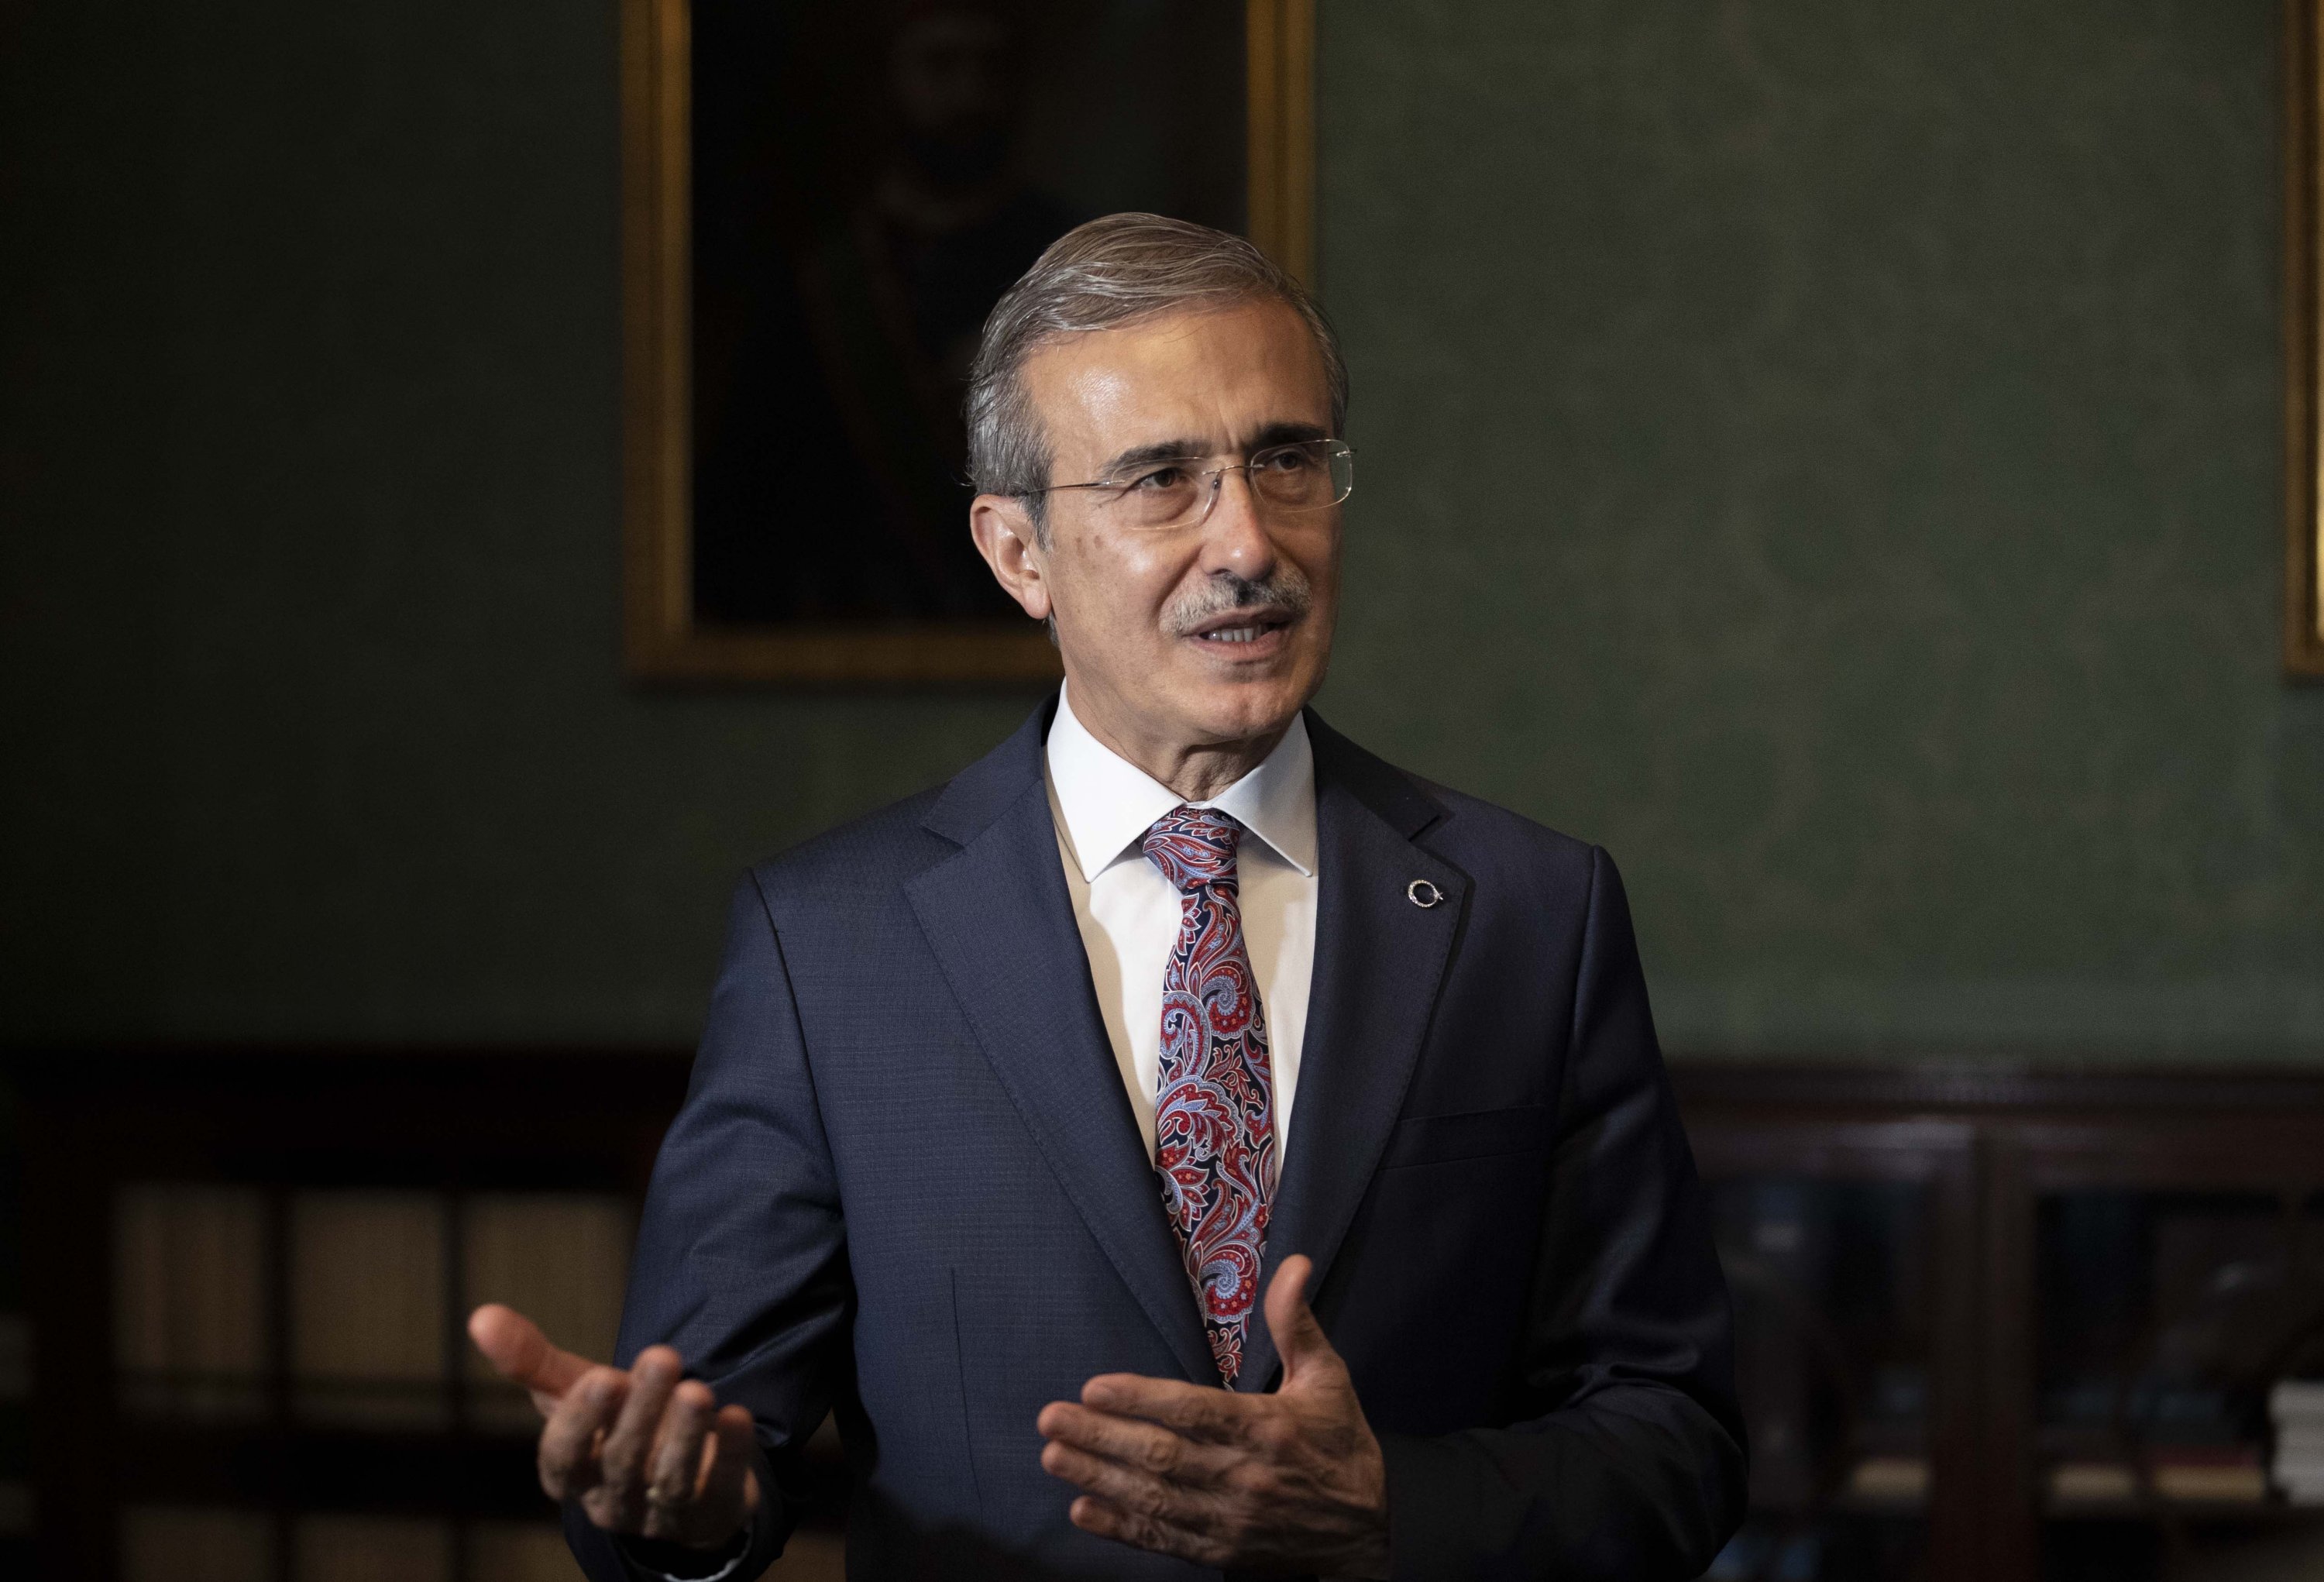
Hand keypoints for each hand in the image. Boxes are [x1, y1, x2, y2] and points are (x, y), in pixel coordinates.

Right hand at [467, 1304, 759, 1551]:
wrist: (675, 1473)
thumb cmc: (612, 1425)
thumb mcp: (572, 1393)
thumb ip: (531, 1361)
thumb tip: (480, 1315)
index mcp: (571, 1474)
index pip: (564, 1459)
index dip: (581, 1422)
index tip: (601, 1376)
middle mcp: (612, 1500)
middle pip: (623, 1461)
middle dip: (641, 1411)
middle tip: (662, 1356)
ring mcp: (661, 1513)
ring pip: (670, 1480)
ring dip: (685, 1435)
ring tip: (698, 1390)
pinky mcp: (711, 1509)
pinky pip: (721, 1485)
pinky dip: (731, 1452)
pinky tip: (737, 1415)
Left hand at [1035, 1255, 1390, 1577]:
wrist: (1363, 1533)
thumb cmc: (1342, 1446)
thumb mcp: (1328, 1379)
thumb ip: (1298, 1324)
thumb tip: (1294, 1265)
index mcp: (1266, 1429)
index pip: (1195, 1412)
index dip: (1142, 1400)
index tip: (1095, 1386)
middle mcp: (1242, 1477)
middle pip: (1161, 1456)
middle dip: (1101, 1437)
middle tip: (1052, 1418)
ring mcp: (1228, 1520)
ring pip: (1153, 1498)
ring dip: (1098, 1478)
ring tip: (1054, 1456)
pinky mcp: (1218, 1550)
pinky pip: (1162, 1540)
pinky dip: (1121, 1529)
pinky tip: (1083, 1511)